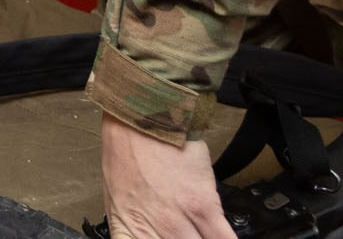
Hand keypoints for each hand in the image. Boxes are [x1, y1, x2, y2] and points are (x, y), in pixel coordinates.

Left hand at [100, 114, 237, 238]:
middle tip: (188, 237)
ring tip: (203, 236)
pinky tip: (224, 237)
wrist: (141, 116)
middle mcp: (155, 232)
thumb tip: (151, 235)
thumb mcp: (117, 197)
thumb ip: (136, 228)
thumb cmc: (127, 152)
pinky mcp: (203, 206)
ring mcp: (180, 221)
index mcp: (128, 232)